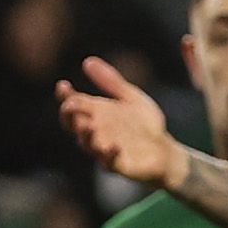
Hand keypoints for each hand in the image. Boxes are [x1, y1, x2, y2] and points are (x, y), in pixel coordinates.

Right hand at [54, 55, 184, 186]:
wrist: (165, 150)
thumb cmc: (144, 125)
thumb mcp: (130, 97)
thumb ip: (111, 81)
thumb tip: (87, 61)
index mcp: (95, 115)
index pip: (74, 105)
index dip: (65, 96)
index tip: (63, 86)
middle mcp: (96, 133)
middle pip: (74, 125)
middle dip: (70, 116)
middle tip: (69, 106)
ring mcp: (104, 150)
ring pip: (88, 145)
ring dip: (85, 136)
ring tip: (86, 126)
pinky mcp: (119, 165)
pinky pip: (110, 162)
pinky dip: (109, 155)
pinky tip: (113, 146)